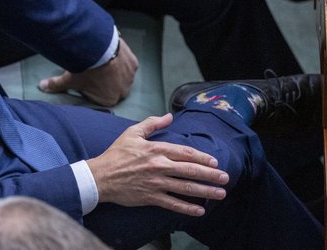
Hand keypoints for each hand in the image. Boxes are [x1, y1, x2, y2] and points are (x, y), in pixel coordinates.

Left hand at [39, 38, 138, 107]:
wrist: (99, 50)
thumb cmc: (86, 69)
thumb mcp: (69, 79)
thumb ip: (56, 85)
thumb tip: (42, 87)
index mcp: (109, 100)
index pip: (100, 96)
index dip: (92, 88)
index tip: (86, 79)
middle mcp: (122, 92)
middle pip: (113, 87)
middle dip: (105, 80)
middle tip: (94, 70)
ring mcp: (130, 78)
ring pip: (122, 75)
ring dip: (115, 70)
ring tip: (103, 61)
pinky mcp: (134, 64)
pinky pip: (128, 64)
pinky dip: (122, 60)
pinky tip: (113, 55)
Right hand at [86, 113, 228, 216]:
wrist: (101, 177)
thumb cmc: (116, 154)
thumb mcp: (133, 133)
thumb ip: (152, 123)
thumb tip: (169, 117)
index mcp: (156, 149)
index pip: (185, 153)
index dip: (203, 157)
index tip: (215, 162)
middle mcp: (159, 166)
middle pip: (190, 170)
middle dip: (211, 175)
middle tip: (225, 178)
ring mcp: (156, 183)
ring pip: (185, 188)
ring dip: (205, 191)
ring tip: (220, 193)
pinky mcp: (150, 197)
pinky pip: (173, 204)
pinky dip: (187, 208)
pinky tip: (200, 211)